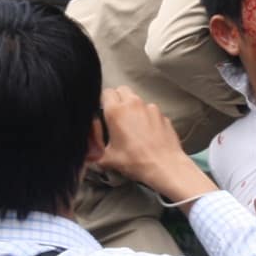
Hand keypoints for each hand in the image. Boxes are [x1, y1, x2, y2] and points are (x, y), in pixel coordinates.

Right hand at [97, 86, 214, 205]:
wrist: (164, 166)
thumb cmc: (136, 161)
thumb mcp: (107, 159)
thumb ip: (94, 150)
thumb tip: (90, 148)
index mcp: (116, 111)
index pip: (106, 92)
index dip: (104, 101)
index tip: (104, 111)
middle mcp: (133, 104)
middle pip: (122, 90)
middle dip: (118, 99)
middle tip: (117, 116)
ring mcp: (150, 108)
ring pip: (137, 100)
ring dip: (133, 108)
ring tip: (133, 127)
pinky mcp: (162, 115)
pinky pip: (151, 111)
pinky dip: (147, 117)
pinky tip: (147, 133)